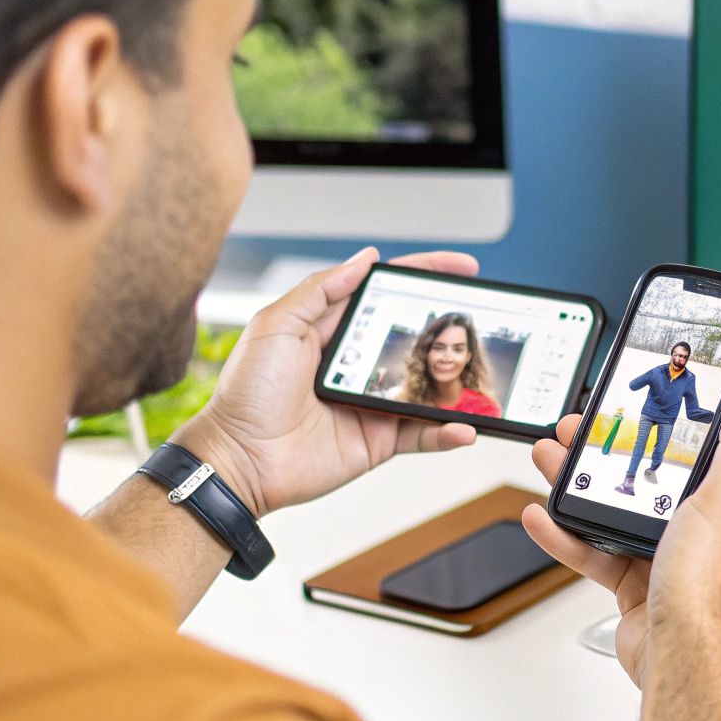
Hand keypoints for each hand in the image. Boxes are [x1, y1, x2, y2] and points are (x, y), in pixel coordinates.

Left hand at [172, 247, 478, 516]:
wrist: (239, 460)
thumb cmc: (246, 394)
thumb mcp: (276, 325)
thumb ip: (321, 290)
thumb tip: (364, 260)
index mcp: (333, 331)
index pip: (387, 294)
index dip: (424, 276)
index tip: (461, 267)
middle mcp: (357, 365)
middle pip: (416, 337)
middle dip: (451, 325)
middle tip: (482, 316)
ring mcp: (372, 404)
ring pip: (427, 386)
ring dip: (455, 380)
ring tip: (478, 372)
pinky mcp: (379, 441)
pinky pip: (423, 434)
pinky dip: (447, 432)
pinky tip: (464, 426)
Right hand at [522, 380, 720, 686]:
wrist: (680, 660)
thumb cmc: (708, 590)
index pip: (692, 452)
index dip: (658, 427)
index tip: (627, 410)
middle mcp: (699, 530)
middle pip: (645, 479)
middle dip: (604, 455)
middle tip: (571, 435)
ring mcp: (666, 558)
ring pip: (615, 513)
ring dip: (578, 488)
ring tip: (549, 463)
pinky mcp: (636, 586)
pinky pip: (595, 553)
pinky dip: (567, 536)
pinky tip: (544, 519)